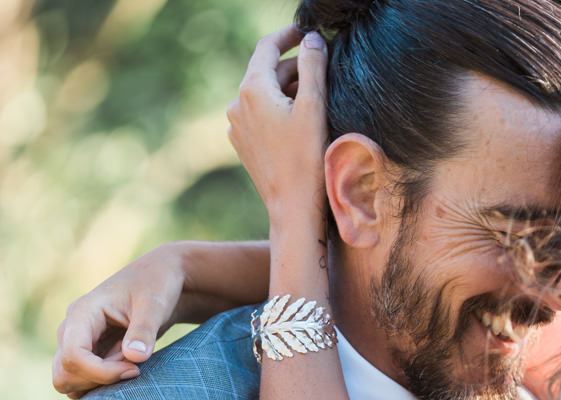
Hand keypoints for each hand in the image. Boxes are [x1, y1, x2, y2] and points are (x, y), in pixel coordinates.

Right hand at [52, 243, 187, 398]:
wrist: (160, 280)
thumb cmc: (156, 285)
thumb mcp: (154, 304)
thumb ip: (144, 330)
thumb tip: (134, 358)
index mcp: (82, 313)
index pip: (73, 356)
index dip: (101, 372)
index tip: (135, 369)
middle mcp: (71, 329)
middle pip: (64, 374)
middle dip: (99, 380)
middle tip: (133, 366)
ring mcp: (76, 342)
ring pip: (69, 381)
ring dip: (100, 383)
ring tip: (130, 364)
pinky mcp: (87, 353)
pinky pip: (82, 380)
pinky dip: (103, 383)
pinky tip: (127, 366)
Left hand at [226, 26, 327, 221]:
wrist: (292, 208)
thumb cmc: (307, 159)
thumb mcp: (315, 107)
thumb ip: (313, 67)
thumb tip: (311, 40)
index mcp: (252, 90)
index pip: (267, 47)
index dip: (288, 35)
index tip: (306, 31)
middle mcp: (237, 105)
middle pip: (267, 72)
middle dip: (294, 68)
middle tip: (323, 71)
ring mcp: (236, 126)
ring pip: (264, 95)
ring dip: (287, 91)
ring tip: (315, 101)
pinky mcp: (242, 144)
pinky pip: (259, 116)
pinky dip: (278, 111)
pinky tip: (300, 124)